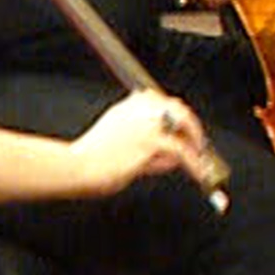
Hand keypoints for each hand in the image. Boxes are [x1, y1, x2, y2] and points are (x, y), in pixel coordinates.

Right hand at [69, 90, 212, 195]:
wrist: (76, 166)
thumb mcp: (113, 137)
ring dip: (195, 143)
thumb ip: (136, 135)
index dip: (176, 116)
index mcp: (129, 105)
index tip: (183, 128)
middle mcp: (140, 109)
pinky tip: (198, 173)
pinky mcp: (154, 141)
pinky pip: (183, 152)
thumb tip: (164, 150)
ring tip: (199, 158)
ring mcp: (148, 123)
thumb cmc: (88, 159)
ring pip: (184, 127)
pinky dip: (194, 164)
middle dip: (191, 126)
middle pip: (178, 109)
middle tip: (197, 143)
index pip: (161, 101)